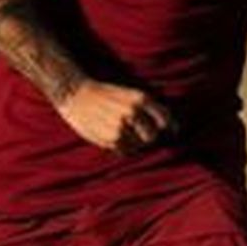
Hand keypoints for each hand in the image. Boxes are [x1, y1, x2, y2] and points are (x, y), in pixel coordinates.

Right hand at [56, 80, 175, 154]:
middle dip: (146, 136)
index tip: (172, 132)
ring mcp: (123, 125)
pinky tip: (110, 136)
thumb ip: (147, 108)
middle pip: (152, 136)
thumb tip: (171, 128)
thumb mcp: (128, 94)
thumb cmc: (103, 94)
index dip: (170, 127)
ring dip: (131, 143)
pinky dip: (120, 148)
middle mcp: (134, 111)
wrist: (74, 94)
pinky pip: (125, 151)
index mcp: (141, 98)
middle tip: (134, 132)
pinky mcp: (112, 138)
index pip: (165, 119)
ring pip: (138, 145)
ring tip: (117, 130)